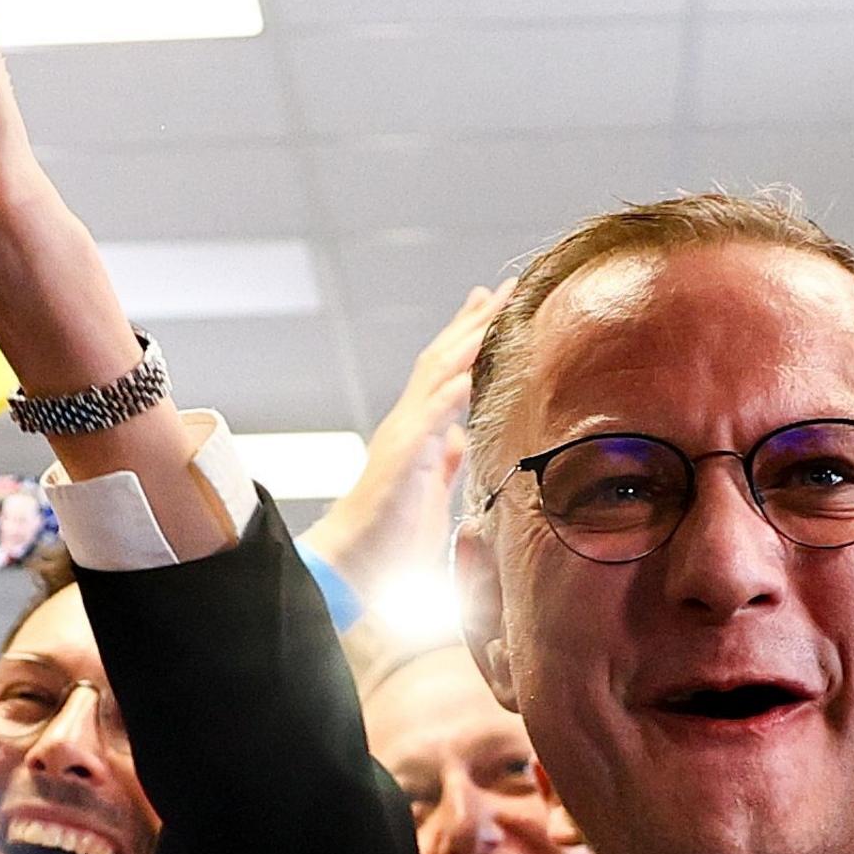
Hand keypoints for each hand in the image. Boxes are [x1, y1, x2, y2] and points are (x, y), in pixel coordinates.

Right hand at [302, 286, 499, 592]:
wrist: (353, 565)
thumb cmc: (390, 537)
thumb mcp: (431, 492)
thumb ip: (445, 461)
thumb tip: (460, 437)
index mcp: (418, 432)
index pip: (446, 373)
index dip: (469, 338)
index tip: (492, 306)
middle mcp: (408, 425)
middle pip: (442, 360)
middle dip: (473, 322)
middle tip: (500, 288)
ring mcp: (404, 439)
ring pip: (436, 376)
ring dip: (465, 341)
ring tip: (492, 309)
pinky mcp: (402, 460)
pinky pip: (428, 419)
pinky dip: (449, 393)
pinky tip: (469, 372)